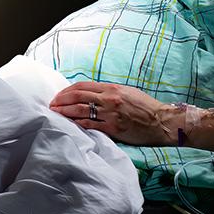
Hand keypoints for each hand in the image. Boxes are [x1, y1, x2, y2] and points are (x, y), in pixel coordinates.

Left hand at [49, 82, 180, 145]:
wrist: (162, 122)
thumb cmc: (146, 107)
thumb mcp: (127, 92)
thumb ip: (109, 92)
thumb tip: (92, 94)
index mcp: (112, 88)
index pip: (83, 85)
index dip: (67, 90)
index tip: (59, 95)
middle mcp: (109, 99)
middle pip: (78, 96)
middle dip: (61, 100)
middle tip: (51, 104)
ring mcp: (110, 114)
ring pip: (80, 110)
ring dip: (64, 111)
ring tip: (55, 113)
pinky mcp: (112, 128)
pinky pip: (90, 125)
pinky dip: (77, 123)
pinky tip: (69, 124)